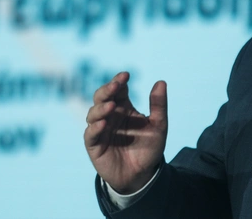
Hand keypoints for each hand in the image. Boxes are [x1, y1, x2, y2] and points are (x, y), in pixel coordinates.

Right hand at [84, 71, 167, 193]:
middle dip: (107, 90)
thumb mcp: (158, 126)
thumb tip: (161, 82)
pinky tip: (103, 124)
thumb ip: (159, 105)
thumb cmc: (149, 148)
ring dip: (101, 108)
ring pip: (93, 113)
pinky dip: (95, 128)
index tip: (126, 75)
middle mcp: (109, 115)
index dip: (119, 80)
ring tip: (111, 106)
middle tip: (116, 85)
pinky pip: (90, 134)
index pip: (117, 88)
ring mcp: (100, 129)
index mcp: (123, 106)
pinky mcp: (94, 145)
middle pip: (101, 96)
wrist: (143, 175)